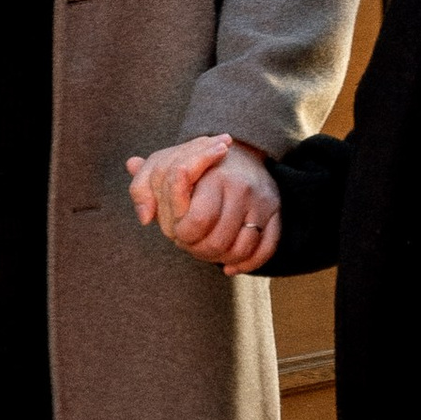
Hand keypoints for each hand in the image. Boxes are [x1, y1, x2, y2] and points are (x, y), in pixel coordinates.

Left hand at [126, 134, 281, 274]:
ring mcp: (262, 202)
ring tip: (207, 252)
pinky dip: (246, 264)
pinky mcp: (277, 214)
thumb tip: (143, 218)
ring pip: (241, 250)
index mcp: (213, 176)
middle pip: (216, 241)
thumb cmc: (194, 165)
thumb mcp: (162, 166)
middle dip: (197, 250)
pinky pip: (266, 250)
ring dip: (220, 259)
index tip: (176, 230)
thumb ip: (143, 187)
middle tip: (189, 244)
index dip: (179, 234)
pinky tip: (229, 267)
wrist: (240, 152)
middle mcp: (241, 188)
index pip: (194, 222)